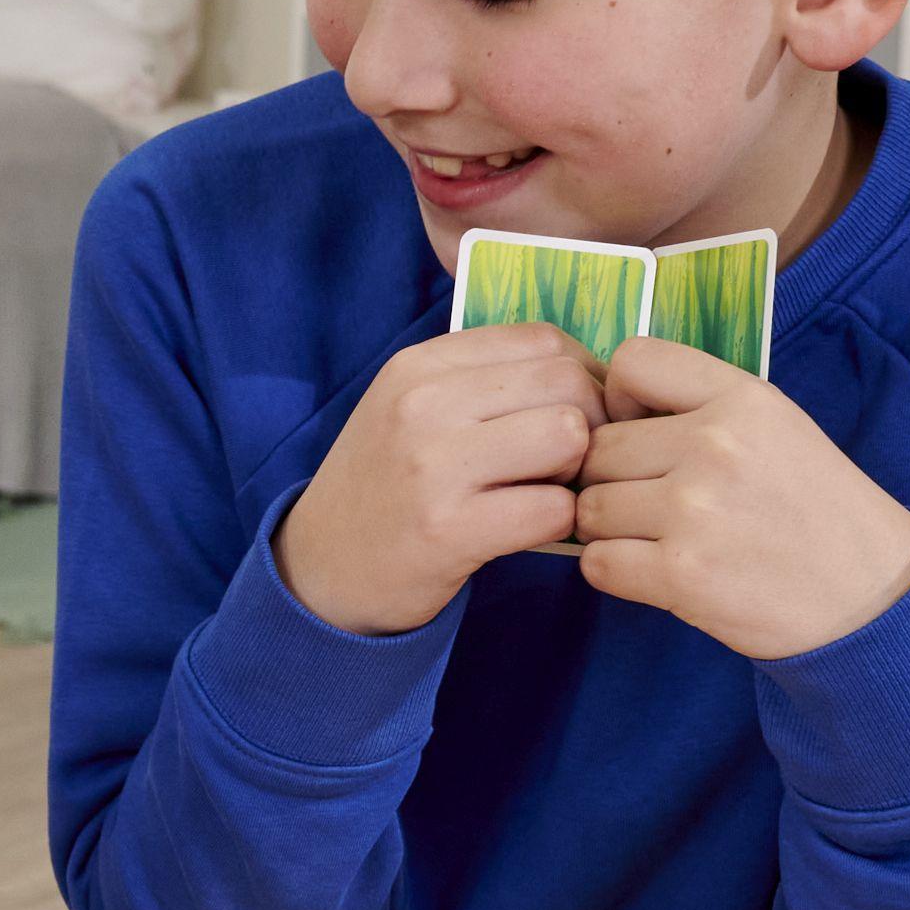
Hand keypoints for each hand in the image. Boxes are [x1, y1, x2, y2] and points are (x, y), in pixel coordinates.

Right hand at [273, 322, 605, 635]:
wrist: (321, 571)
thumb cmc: (385, 486)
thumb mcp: (408, 407)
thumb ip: (480, 379)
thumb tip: (587, 370)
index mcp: (418, 365)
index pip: (542, 338)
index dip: (581, 374)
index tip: (574, 412)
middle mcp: (422, 404)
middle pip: (566, 382)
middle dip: (587, 424)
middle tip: (563, 462)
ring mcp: (433, 466)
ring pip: (568, 435)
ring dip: (574, 471)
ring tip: (542, 491)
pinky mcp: (448, 529)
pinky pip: (554, 509)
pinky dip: (558, 523)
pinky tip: (526, 530)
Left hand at [573, 338, 909, 657]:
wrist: (872, 595)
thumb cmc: (815, 509)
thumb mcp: (777, 427)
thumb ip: (699, 407)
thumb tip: (603, 413)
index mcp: (742, 399)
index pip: (632, 361)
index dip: (617, 399)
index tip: (638, 428)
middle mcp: (715, 445)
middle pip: (598, 447)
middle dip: (611, 477)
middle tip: (652, 502)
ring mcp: (695, 511)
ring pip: (589, 507)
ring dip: (608, 528)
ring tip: (656, 539)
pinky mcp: (681, 575)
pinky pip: (598, 563)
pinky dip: (614, 570)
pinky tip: (654, 571)